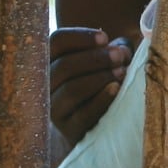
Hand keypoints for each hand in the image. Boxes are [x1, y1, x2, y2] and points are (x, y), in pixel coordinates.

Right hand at [48, 26, 129, 140]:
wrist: (95, 124)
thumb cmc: (102, 83)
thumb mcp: (106, 63)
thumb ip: (113, 51)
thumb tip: (122, 49)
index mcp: (50, 62)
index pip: (56, 42)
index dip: (80, 37)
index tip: (104, 37)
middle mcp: (45, 85)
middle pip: (64, 66)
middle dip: (95, 58)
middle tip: (119, 55)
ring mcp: (55, 109)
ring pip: (72, 89)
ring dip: (100, 77)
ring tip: (121, 71)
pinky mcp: (69, 129)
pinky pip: (83, 114)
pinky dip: (102, 99)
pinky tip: (116, 88)